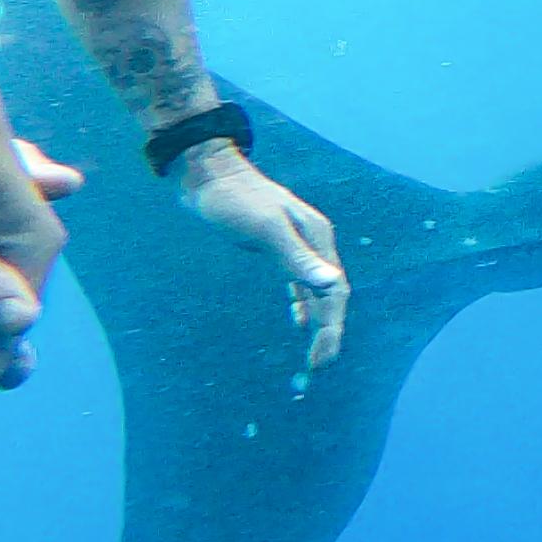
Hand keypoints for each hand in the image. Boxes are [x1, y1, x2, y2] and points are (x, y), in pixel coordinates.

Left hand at [173, 139, 348, 369]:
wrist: (207, 174)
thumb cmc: (233, 200)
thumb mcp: (265, 229)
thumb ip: (297, 258)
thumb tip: (331, 285)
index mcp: (317, 238)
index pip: (334, 290)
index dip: (332, 327)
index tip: (321, 358)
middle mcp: (313, 243)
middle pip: (329, 294)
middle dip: (328, 331)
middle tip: (317, 367)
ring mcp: (296, 245)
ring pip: (316, 291)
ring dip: (318, 322)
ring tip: (314, 354)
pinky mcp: (276, 248)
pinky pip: (299, 284)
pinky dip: (302, 305)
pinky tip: (299, 321)